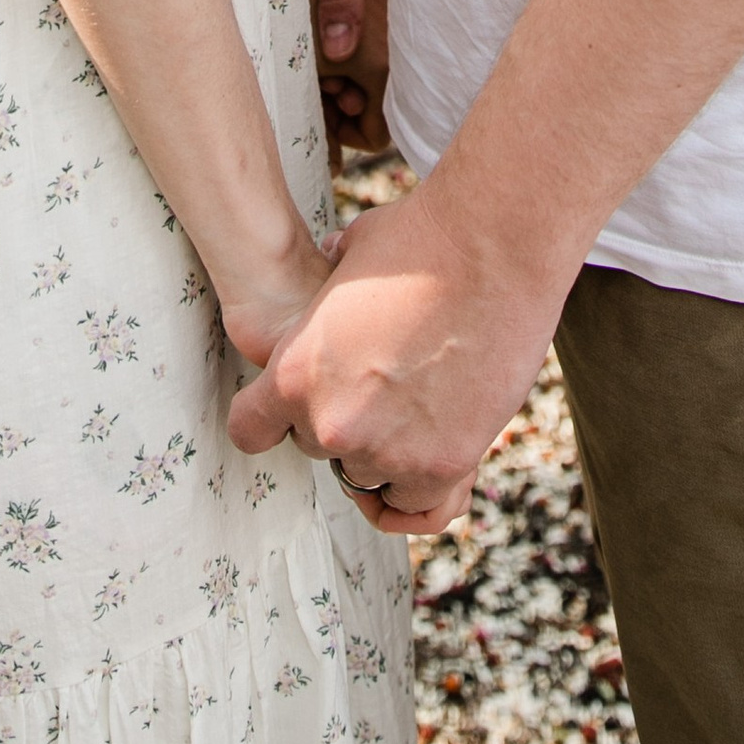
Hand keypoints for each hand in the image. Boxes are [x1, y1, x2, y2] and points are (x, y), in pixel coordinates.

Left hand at [223, 175, 563, 534]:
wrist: (493, 245)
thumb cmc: (422, 237)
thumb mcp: (351, 255)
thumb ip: (331, 283)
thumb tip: (331, 256)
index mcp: (293, 373)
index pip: (250, 430)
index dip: (273, 418)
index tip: (295, 408)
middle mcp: (331, 423)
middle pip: (319, 447)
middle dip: (344, 419)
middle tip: (385, 378)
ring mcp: (388, 451)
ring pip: (372, 475)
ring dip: (390, 449)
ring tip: (423, 398)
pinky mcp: (445, 464)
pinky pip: (421, 505)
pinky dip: (426, 486)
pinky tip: (436, 452)